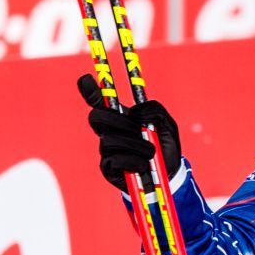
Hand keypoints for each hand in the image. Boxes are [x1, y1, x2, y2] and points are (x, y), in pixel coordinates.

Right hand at [78, 74, 182, 190]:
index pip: (99, 102)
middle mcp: (109, 131)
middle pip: (97, 117)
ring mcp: (106, 149)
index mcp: (121, 118)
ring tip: (151, 152)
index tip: (86, 79)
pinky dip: (133, 161)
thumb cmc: (165, 147)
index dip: (90, 90)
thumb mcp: (167, 124)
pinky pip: (113, 159)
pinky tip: (143, 165)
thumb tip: (136, 112)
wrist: (168, 175)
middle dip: (120, 122)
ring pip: (110, 140)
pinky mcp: (107, 168)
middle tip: (140, 129)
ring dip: (136, 145)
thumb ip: (155, 110)